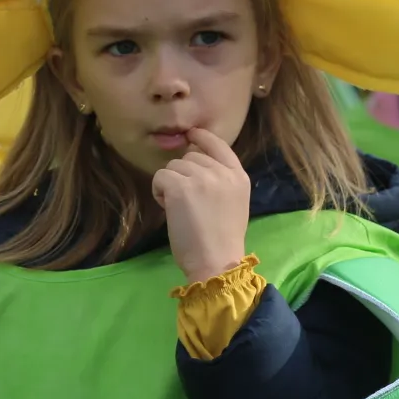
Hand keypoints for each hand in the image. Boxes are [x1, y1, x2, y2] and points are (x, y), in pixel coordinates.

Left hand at [152, 128, 251, 283]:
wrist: (216, 262)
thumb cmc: (222, 241)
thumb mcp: (234, 203)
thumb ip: (221, 181)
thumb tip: (197, 162)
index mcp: (239, 177)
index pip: (219, 144)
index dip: (202, 137)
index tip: (191, 136)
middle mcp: (222, 172)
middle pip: (191, 156)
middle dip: (183, 174)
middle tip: (186, 201)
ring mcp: (202, 178)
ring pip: (173, 167)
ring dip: (170, 184)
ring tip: (179, 208)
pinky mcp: (180, 187)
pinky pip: (160, 177)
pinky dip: (159, 192)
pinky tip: (167, 208)